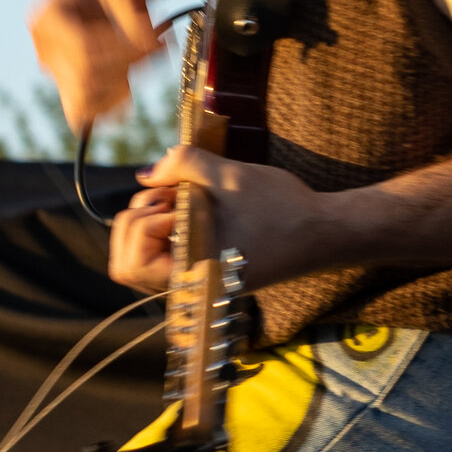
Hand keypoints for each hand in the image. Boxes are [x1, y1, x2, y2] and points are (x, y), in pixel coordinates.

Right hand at [30, 0, 167, 131]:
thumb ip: (132, 9)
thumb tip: (148, 42)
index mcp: (46, 18)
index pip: (83, 49)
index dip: (124, 50)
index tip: (157, 38)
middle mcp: (45, 48)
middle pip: (85, 78)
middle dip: (129, 65)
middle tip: (161, 44)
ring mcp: (56, 70)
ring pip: (85, 102)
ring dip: (123, 87)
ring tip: (149, 58)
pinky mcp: (71, 85)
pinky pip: (87, 113)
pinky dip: (114, 104)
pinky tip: (134, 78)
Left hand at [107, 144, 347, 294]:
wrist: (325, 232)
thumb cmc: (281, 207)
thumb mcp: (228, 175)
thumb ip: (181, 164)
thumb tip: (145, 174)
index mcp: (193, 274)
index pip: (130, 264)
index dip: (143, 222)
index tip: (176, 201)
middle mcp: (190, 286)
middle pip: (125, 264)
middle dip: (138, 221)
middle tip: (171, 196)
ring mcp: (197, 281)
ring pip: (143, 259)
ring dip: (151, 223)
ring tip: (182, 198)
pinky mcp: (206, 271)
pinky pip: (165, 256)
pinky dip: (167, 228)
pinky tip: (193, 205)